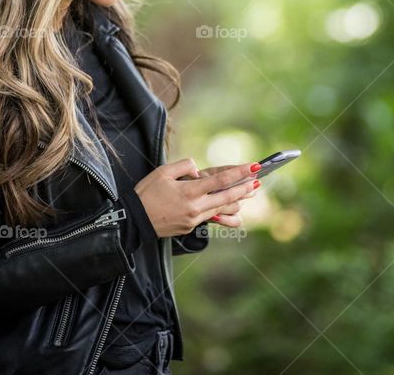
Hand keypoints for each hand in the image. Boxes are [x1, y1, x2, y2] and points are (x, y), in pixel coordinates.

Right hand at [135, 158, 260, 236]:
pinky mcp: (190, 227)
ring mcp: (194, 220)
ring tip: (249, 193)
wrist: (134, 220)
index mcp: (190, 192)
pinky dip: (222, 209)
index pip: (221, 181)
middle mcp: (196, 207)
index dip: (240, 173)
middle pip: (228, 197)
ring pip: (222, 209)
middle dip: (245, 188)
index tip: (254, 166)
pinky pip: (211, 217)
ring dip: (237, 200)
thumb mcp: (163, 172)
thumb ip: (184, 166)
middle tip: (259, 181)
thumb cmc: (147, 192)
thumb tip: (198, 172)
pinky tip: (230, 204)